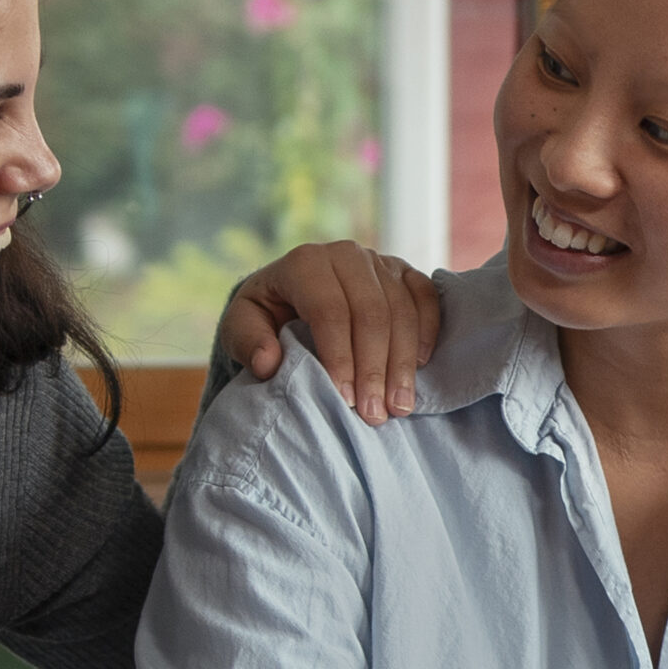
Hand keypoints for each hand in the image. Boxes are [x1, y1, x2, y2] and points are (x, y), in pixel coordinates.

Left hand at [218, 240, 441, 426]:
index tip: (345, 400)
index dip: (340, 357)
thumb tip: (268, 362)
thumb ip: (248, 342)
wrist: (290, 296)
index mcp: (304, 263)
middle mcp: (345, 254)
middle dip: (375, 368)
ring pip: (401, 309)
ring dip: (403, 361)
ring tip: (399, 406)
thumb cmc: (265, 317)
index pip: (329, 310)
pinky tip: (420, 367)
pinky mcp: (403, 272)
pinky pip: (425, 297)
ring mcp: (378, 261)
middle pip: (371, 312)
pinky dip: (427, 331)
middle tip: (375, 414)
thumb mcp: (240, 328)